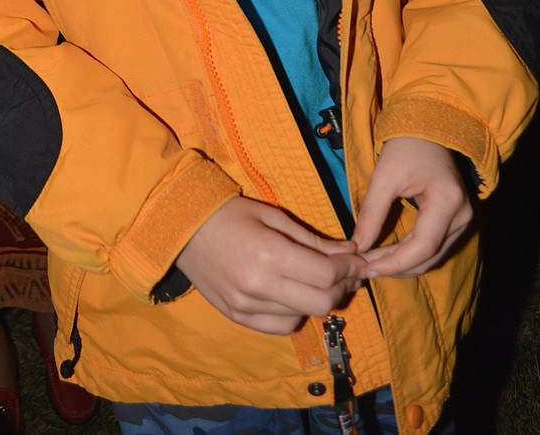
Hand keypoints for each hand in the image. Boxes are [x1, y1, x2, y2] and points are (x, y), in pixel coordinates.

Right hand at [175, 196, 365, 334]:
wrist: (182, 227)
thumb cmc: (229, 213)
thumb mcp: (273, 216)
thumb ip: (312, 240)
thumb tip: (349, 253)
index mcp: (269, 255)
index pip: (326, 274)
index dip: (349, 267)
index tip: (358, 259)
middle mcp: (259, 287)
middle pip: (322, 303)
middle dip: (342, 287)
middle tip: (346, 272)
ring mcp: (247, 307)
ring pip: (304, 317)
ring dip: (318, 300)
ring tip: (317, 280)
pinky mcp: (237, 317)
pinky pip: (280, 326)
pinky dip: (294, 312)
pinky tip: (292, 294)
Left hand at [352, 137, 473, 279]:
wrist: (428, 130)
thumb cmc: (406, 147)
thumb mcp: (384, 177)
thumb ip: (371, 213)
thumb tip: (357, 246)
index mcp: (448, 201)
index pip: (423, 246)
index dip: (395, 263)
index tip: (368, 268)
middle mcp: (464, 216)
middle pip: (430, 256)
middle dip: (396, 266)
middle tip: (365, 267)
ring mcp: (466, 220)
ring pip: (434, 256)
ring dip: (404, 264)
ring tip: (373, 262)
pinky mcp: (459, 221)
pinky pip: (436, 247)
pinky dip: (413, 254)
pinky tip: (390, 254)